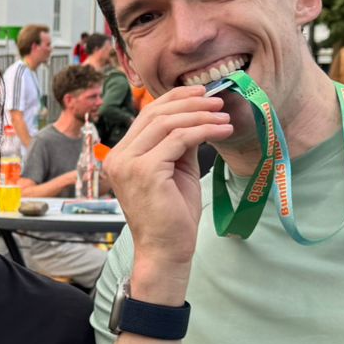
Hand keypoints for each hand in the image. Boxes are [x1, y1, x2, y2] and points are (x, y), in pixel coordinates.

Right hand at [101, 83, 231, 270]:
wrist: (165, 250)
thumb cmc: (172, 216)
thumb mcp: (177, 171)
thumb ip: (180, 144)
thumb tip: (198, 116)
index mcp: (122, 155)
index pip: (147, 115)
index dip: (174, 99)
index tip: (201, 93)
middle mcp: (119, 156)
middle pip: (155, 114)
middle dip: (189, 102)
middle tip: (217, 101)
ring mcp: (129, 163)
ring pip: (167, 124)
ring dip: (200, 115)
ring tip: (224, 117)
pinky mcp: (145, 171)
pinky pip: (179, 140)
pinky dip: (204, 131)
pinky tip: (222, 131)